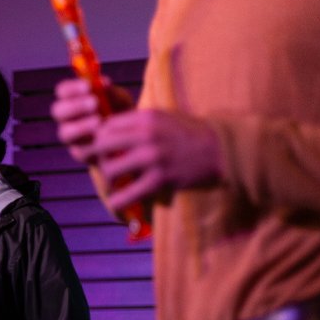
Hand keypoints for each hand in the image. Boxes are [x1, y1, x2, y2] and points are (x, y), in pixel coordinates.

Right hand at [51, 77, 134, 165]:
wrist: (131, 139)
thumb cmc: (121, 113)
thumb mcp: (120, 99)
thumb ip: (111, 92)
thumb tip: (103, 83)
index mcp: (72, 100)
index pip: (62, 91)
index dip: (71, 88)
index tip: (88, 86)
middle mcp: (67, 119)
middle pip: (58, 111)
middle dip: (74, 106)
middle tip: (94, 103)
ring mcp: (72, 138)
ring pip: (65, 132)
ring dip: (80, 125)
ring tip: (99, 121)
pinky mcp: (81, 154)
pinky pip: (81, 150)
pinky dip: (92, 143)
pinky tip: (105, 137)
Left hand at [85, 109, 223, 210]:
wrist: (221, 150)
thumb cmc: (189, 134)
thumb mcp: (163, 117)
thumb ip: (137, 121)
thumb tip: (107, 129)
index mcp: (146, 117)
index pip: (106, 126)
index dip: (99, 139)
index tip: (103, 149)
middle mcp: (147, 135)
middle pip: (102, 145)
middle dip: (99, 158)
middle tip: (105, 166)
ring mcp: (153, 157)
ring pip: (111, 169)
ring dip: (109, 179)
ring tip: (115, 183)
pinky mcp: (161, 179)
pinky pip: (129, 193)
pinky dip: (119, 201)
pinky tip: (118, 202)